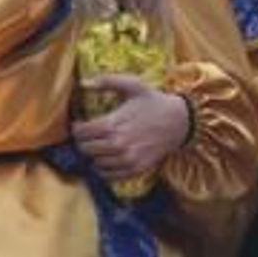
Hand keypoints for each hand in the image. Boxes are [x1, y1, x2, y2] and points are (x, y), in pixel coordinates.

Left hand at [72, 75, 190, 181]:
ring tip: (102, 145)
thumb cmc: (154, 102)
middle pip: (85, 149)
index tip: (81, 125)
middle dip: (84, 141)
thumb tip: (83, 83)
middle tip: (91, 135)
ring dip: (95, 155)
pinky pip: (108, 175)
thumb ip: (108, 81)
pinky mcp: (134, 170)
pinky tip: (110, 157)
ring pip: (94, 163)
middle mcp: (117, 145)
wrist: (180, 122)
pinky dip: (104, 168)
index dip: (77, 128)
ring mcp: (126, 160)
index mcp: (113, 124)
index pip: (80, 133)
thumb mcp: (134, 86)